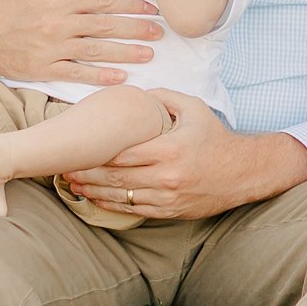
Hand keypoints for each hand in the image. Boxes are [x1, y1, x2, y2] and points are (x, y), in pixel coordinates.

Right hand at [0, 0, 161, 87]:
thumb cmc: (11, 0)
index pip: (103, 1)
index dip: (130, 4)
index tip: (152, 9)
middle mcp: (58, 24)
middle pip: (105, 27)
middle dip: (136, 29)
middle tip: (161, 33)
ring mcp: (51, 49)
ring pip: (96, 51)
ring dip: (126, 53)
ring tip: (150, 55)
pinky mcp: (43, 70)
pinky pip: (77, 74)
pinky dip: (100, 77)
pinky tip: (121, 78)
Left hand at [64, 92, 306, 221]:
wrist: (242, 173)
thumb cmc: (215, 137)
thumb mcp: (193, 108)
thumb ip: (163, 97)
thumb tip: (136, 94)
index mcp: (169, 149)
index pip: (122, 154)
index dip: (95, 154)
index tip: (75, 150)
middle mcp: (166, 177)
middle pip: (114, 177)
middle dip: (86, 174)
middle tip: (63, 169)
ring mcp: (166, 197)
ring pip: (120, 196)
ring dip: (93, 192)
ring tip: (73, 184)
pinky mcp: (168, 211)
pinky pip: (132, 210)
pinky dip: (111, 205)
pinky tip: (96, 199)